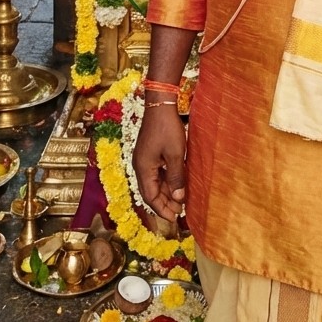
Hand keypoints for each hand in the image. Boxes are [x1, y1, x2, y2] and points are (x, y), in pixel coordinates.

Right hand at [133, 104, 186, 223]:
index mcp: (143, 169)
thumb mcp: (176, 155)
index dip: (162, 209)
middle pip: (150, 192)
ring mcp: (144, 159)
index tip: (175, 218)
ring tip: (181, 200)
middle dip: (165, 203)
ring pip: (154, 182)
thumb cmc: (167, 128)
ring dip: (166, 192)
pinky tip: (177, 184)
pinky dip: (166, 181)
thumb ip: (176, 177)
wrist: (160, 104)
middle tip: (180, 212)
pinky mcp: (150, 152)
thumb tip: (178, 198)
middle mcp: (140, 166)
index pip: (150, 197)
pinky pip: (156, 172)